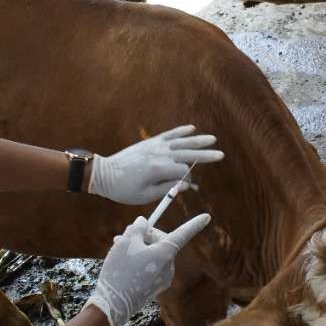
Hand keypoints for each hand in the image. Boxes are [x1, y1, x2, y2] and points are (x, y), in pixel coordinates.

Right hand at [87, 213, 211, 325]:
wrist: (113, 305)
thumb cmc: (120, 270)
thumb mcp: (126, 242)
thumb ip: (137, 228)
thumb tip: (144, 222)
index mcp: (166, 253)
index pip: (183, 234)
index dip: (194, 224)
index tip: (207, 217)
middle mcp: (169, 266)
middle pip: (163, 242)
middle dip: (146, 236)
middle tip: (127, 233)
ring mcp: (163, 279)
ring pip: (154, 255)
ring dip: (140, 248)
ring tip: (119, 248)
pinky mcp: (155, 288)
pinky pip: (151, 268)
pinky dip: (141, 262)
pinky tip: (124, 264)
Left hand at [89, 125, 222, 204]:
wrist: (103, 173)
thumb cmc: (123, 189)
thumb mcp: (145, 196)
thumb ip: (167, 189)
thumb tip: (185, 185)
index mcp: (158, 169)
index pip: (182, 172)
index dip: (187, 180)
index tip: (183, 188)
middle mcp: (159, 154)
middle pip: (187, 153)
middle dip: (205, 155)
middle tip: (221, 155)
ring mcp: (155, 146)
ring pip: (181, 142)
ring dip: (198, 141)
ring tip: (213, 139)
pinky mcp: (150, 142)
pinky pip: (169, 135)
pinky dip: (180, 131)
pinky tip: (192, 128)